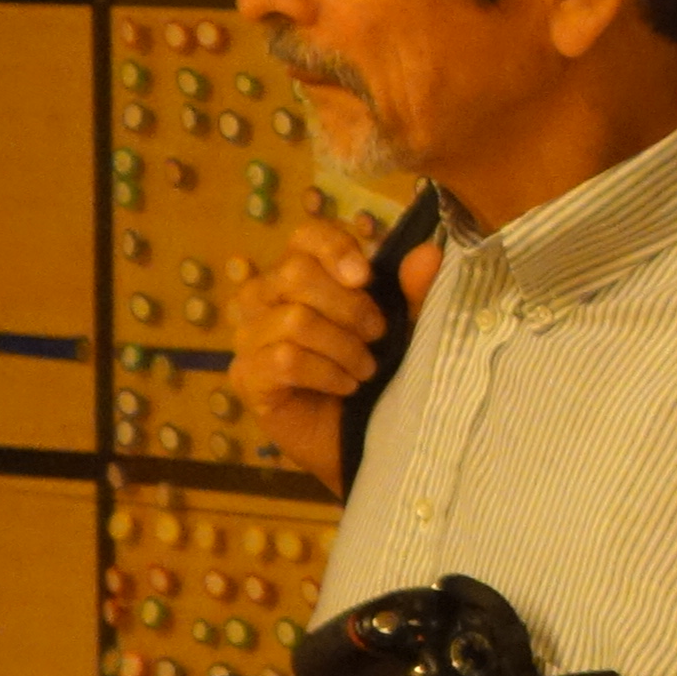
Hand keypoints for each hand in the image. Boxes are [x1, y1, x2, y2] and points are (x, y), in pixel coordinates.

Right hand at [225, 219, 428, 493]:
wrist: (367, 438)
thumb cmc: (380, 372)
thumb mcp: (407, 328)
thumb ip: (415, 293)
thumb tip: (429, 254)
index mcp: (302, 276)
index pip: (303, 237)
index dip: (334, 248)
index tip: (366, 277)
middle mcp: (265, 299)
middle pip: (294, 273)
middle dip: (349, 306)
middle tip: (378, 335)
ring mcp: (250, 339)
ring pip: (293, 320)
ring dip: (343, 346)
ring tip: (365, 368)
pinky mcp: (247, 377)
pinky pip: (285, 360)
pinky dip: (327, 373)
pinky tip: (346, 386)